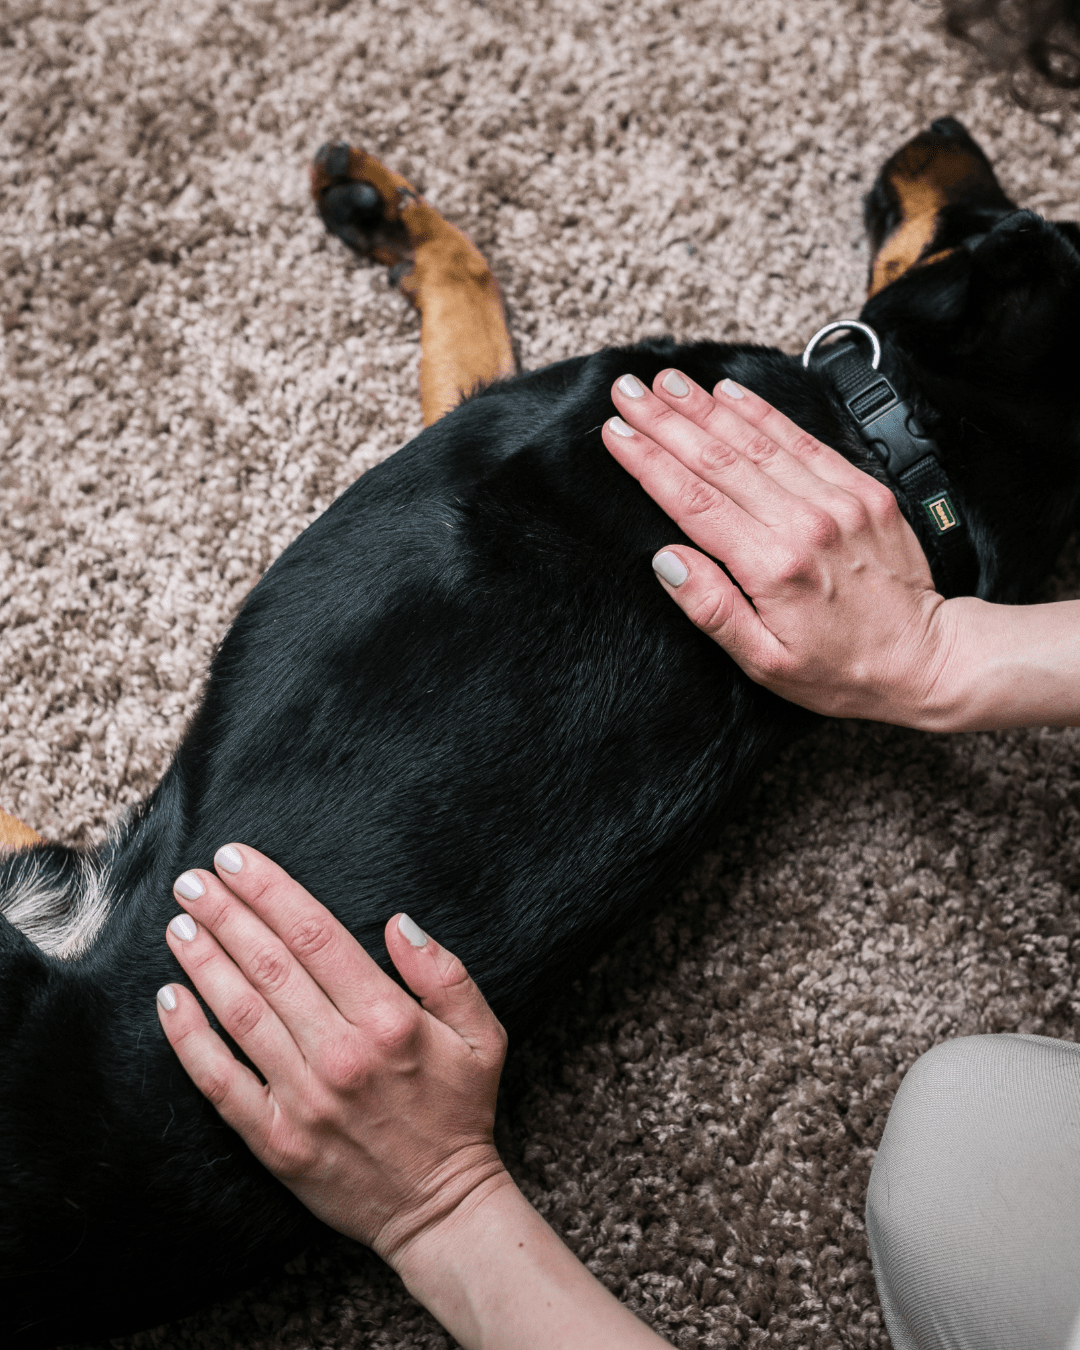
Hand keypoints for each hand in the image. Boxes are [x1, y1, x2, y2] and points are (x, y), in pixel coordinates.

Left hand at [157, 845, 508, 1263]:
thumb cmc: (460, 1113)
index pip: (315, 935)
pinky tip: (170, 1001)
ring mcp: (304, 1099)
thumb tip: (398, 922)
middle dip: (226, 914)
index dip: (271, 890)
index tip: (236, 860)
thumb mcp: (483, 1035)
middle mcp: (341, 1053)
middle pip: (270, 965)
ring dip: (204, 963)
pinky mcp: (276, 1140)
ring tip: (178, 925)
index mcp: (389, 1019)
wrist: (441, 1209)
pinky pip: (221, 1082)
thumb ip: (445, 973)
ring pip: (241, 1014)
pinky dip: (190, 1040)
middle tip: (192, 879)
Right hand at [602, 369, 957, 726]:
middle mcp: (805, 524)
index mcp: (773, 567)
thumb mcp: (764, 663)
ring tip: (666, 381)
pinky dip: (764, 413)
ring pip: (757, 442)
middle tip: (627, 391)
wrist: (926, 659)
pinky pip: (804, 441)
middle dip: (665, 421)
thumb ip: (712, 609)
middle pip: (718, 460)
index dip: (648, 462)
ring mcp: (838, 502)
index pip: (693, 501)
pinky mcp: (863, 490)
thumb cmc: (840, 671)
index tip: (615, 434)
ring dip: (706, 407)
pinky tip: (731, 393)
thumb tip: (666, 561)